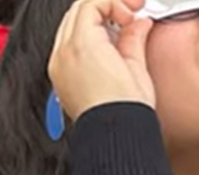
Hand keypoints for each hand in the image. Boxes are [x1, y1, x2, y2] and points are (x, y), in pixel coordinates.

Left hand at [49, 0, 154, 120]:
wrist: (114, 137)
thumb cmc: (124, 110)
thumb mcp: (136, 66)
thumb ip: (135, 36)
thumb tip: (139, 25)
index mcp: (82, 45)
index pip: (92, 3)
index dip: (116, 2)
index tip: (133, 12)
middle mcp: (64, 54)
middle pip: (78, 11)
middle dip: (105, 7)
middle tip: (129, 15)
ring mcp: (58, 67)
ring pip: (70, 26)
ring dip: (94, 22)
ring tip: (118, 32)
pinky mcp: (60, 79)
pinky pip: (66, 46)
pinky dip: (84, 39)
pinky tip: (105, 48)